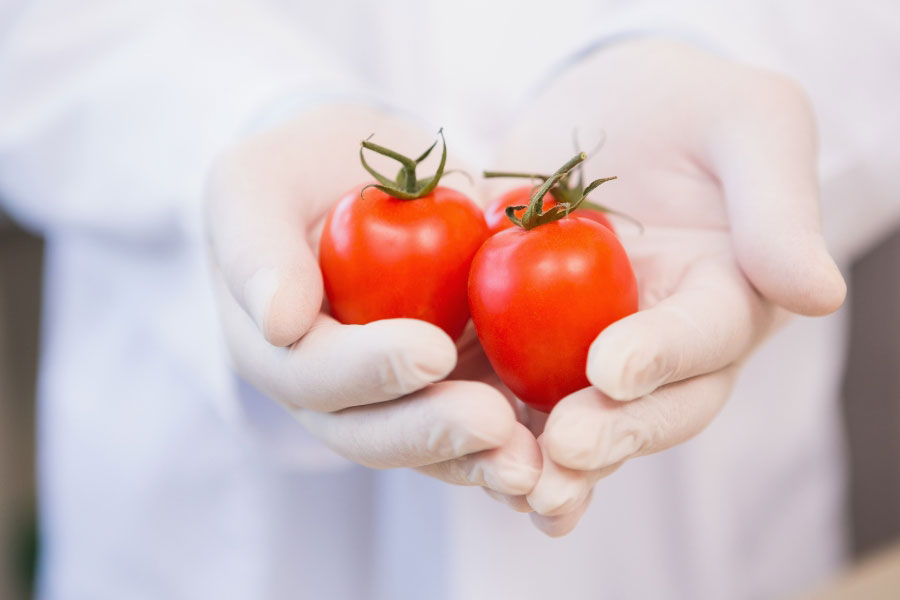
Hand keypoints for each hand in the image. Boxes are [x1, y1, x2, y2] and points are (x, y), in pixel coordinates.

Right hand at [205, 104, 540, 496]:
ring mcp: (392, 397)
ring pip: (431, 447)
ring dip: (483, 461)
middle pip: (375, 432)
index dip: (369, 370)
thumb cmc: (301, 172)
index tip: (432, 351)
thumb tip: (279, 322)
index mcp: (276, 350)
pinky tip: (561, 448)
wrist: (362, 178)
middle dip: (435, 433)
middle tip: (497, 426)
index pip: (314, 374)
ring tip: (538, 467)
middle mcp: (333, 392)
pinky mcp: (447, 387)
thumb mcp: (257, 184)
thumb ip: (257, 248)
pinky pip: (478, 424)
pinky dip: (518, 439)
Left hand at [487, 39, 845, 535]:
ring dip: (548, 462)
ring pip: (580, 422)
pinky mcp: (526, 343)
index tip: (614, 366)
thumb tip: (816, 294)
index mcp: (727, 298)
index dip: (664, 355)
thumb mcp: (750, 122)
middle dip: (610, 431)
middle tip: (565, 447)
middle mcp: (664, 345)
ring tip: (512, 484)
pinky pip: (510, 393)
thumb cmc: (692, 109)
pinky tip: (461, 456)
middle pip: (648, 407)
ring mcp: (592, 352)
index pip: (705, 336)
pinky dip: (488, 429)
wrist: (606, 109)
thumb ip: (778, 204)